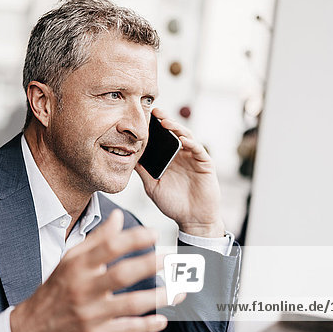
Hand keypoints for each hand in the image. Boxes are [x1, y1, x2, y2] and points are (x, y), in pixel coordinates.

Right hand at [10, 210, 167, 331]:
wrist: (34, 327)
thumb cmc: (57, 288)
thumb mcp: (70, 259)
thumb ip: (97, 238)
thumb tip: (118, 216)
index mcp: (77, 266)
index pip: (109, 247)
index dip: (134, 239)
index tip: (154, 233)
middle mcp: (83, 289)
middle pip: (122, 274)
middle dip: (151, 265)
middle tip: (173, 259)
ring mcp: (90, 314)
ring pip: (130, 305)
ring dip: (158, 297)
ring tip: (180, 290)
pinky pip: (125, 330)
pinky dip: (146, 326)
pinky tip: (162, 320)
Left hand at [136, 108, 224, 237]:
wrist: (192, 220)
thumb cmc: (173, 204)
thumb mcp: (152, 186)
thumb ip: (142, 171)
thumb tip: (127, 158)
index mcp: (169, 158)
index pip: (162, 138)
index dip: (154, 128)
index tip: (143, 117)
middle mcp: (182, 155)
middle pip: (174, 132)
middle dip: (165, 120)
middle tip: (154, 112)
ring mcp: (194, 158)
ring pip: (186, 136)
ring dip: (176, 128)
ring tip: (165, 122)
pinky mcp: (205, 164)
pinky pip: (198, 150)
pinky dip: (191, 142)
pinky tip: (182, 139)